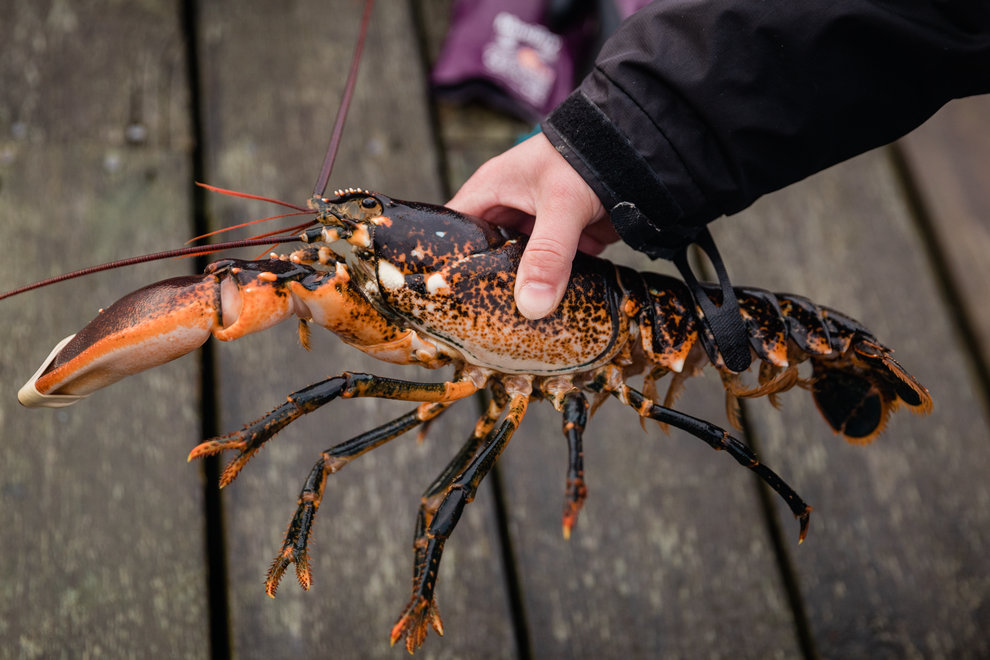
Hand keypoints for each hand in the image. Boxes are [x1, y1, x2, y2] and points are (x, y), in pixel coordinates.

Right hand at [447, 133, 616, 319]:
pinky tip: (544, 317)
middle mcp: (507, 211)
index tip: (442, 300)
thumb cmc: (586, 158)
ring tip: (507, 330)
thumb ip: (548, 254)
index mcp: (490, 192)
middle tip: (476, 325)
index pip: (451, 230)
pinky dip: (548, 290)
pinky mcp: (561, 243)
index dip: (442, 261)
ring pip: (517, 268)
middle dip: (484, 285)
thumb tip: (532, 306)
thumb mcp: (562, 204)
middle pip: (483, 255)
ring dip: (519, 292)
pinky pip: (547, 272)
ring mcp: (535, 228)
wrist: (637, 153)